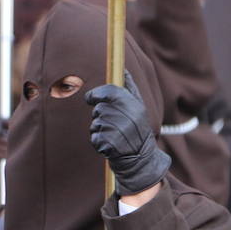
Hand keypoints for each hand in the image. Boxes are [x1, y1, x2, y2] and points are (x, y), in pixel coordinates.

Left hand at [85, 71, 171, 194]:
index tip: (90, 98)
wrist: (140, 159)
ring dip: (99, 129)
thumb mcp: (139, 109)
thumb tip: (124, 70)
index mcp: (135, 106)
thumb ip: (130, 89)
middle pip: (99, 109)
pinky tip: (110, 145)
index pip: (110, 92)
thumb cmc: (137, 130)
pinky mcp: (108, 145)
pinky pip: (94, 137)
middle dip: (100, 115)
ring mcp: (117, 132)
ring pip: (95, 123)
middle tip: (112, 124)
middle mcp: (127, 118)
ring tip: (114, 136)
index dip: (97, 93)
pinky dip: (98, 141)